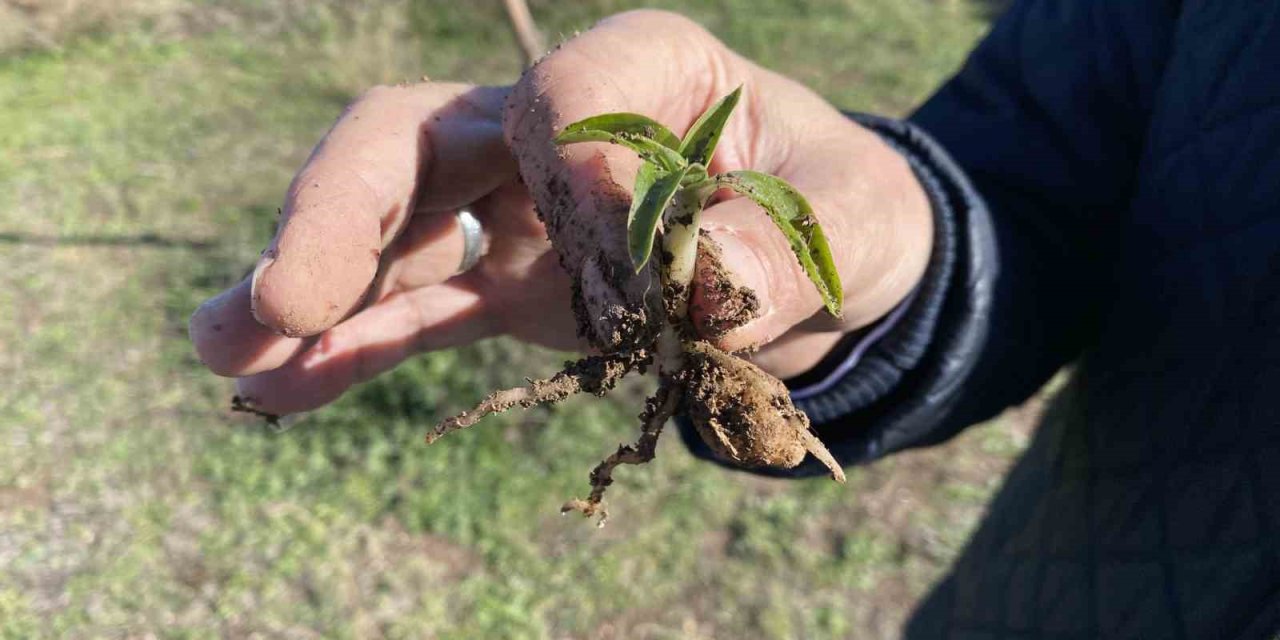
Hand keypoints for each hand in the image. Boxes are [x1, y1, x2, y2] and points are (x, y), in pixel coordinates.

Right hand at [188, 10, 932, 415]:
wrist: (832, 268)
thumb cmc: (844, 216)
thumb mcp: (852, 224)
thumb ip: (786, 249)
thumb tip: (701, 291)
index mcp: (648, 74)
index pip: (567, 92)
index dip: (575, 171)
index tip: (624, 254)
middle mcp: (560, 125)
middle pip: (420, 135)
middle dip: (345, 211)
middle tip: (287, 296)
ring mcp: (518, 205)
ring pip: (390, 221)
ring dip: (312, 283)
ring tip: (227, 350)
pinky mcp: (512, 281)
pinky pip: (419, 306)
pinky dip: (354, 344)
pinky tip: (280, 389)